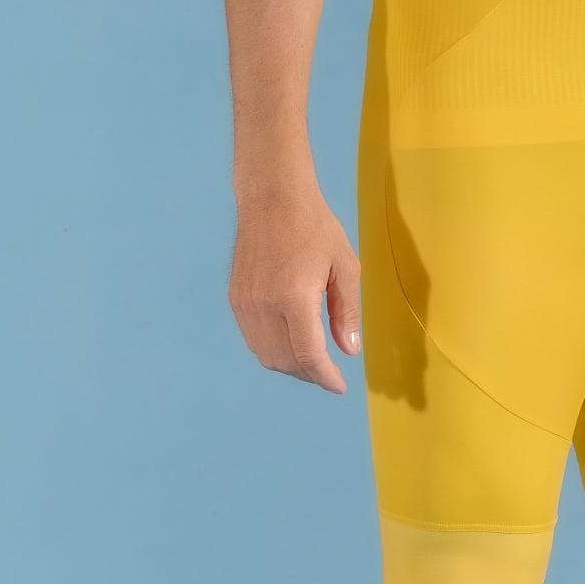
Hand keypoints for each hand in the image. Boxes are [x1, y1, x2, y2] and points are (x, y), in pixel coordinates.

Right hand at [228, 185, 362, 393]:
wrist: (272, 197)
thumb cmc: (315, 226)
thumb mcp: (344, 266)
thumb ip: (347, 311)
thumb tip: (349, 350)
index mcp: (294, 297)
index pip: (308, 355)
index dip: (325, 377)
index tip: (339, 386)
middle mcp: (263, 305)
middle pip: (285, 361)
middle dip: (310, 374)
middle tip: (329, 372)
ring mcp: (245, 303)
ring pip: (266, 355)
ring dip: (290, 365)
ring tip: (313, 360)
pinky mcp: (235, 299)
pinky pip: (253, 339)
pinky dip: (273, 349)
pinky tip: (291, 341)